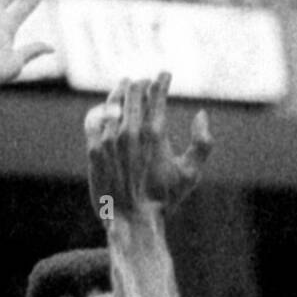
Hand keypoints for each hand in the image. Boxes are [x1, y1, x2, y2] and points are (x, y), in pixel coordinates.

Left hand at [87, 74, 212, 221]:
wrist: (133, 221)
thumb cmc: (163, 199)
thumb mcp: (191, 174)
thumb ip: (203, 144)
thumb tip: (202, 114)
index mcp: (156, 133)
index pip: (157, 92)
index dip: (161, 80)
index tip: (164, 75)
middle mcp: (131, 131)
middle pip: (133, 92)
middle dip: (140, 83)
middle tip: (143, 82)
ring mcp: (110, 139)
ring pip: (112, 102)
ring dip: (120, 92)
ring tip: (124, 88)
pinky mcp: (94, 149)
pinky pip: (94, 118)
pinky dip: (102, 110)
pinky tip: (106, 110)